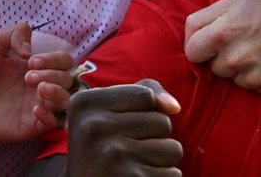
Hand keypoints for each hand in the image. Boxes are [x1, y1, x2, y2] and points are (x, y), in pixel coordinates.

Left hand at [0, 23, 74, 141]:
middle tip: (28, 77)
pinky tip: (34, 109)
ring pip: (66, 103)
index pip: (63, 61)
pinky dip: (49, 115)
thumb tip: (32, 50)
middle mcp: (39, 86)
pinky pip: (53, 124)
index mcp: (35, 67)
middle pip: (68, 80)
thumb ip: (16, 33)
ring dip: (58, 94)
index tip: (31, 61)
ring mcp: (36, 107)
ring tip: (39, 90)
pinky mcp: (29, 127)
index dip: (54, 59)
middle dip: (53, 75)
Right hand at [66, 79, 182, 176]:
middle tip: (127, 150)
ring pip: (173, 148)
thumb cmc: (102, 146)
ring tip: (135, 164)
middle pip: (163, 122)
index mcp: (86, 103)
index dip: (143, 112)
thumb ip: (143, 91)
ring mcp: (113, 155)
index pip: (146, 95)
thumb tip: (174, 107)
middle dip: (154, 137)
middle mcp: (95, 127)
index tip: (120, 126)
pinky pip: (173, 173)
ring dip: (161, 159)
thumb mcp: (108, 111)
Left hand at [182, 0, 260, 96]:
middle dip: (224, 58)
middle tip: (245, 42)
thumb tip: (187, 43)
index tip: (213, 43)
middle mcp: (237, 59)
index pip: (192, 53)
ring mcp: (257, 77)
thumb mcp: (228, 4)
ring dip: (245, 70)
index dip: (201, 47)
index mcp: (221, 35)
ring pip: (237, 81)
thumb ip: (199, 21)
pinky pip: (259, 90)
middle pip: (215, 69)